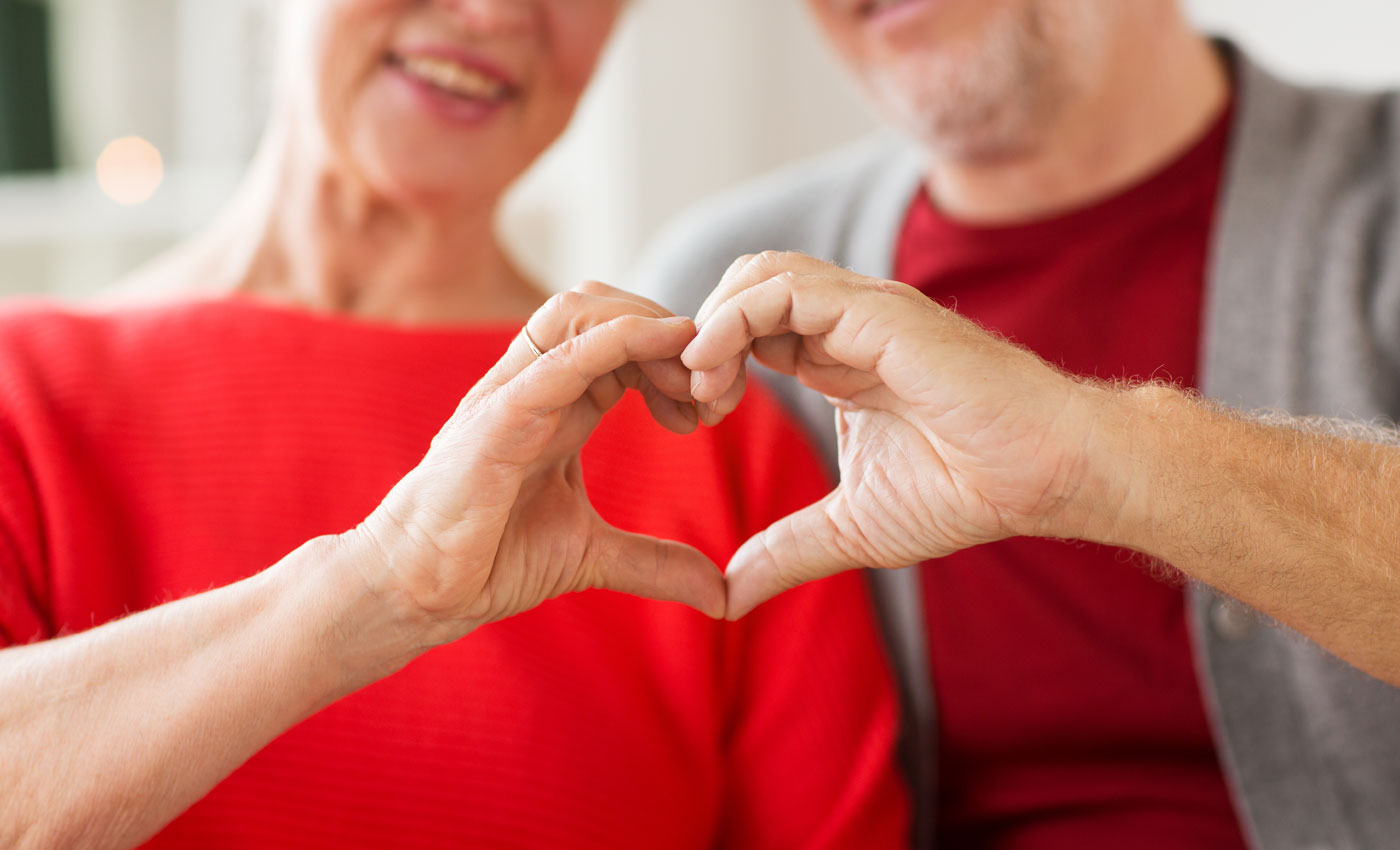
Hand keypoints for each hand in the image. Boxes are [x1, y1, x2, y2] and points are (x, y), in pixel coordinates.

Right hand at [352, 282, 724, 649]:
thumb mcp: (592, 556)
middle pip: (608, 306)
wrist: (419, 591)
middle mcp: (536, 383)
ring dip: (651, 326)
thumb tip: (720, 594)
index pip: (624, 339)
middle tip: (715, 391)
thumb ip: (654, 563)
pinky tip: (666, 343)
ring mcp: (513, 391)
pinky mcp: (497, 416)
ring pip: (582, 309)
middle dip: (673, 333)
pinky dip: (619, 338)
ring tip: (692, 379)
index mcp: (559, 402)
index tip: (715, 406)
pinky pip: (561, 356)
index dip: (677, 357)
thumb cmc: (487, 559)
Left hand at [683, 252, 1108, 617]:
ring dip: (712, 323)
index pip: (748, 327)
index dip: (709, 362)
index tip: (695, 418)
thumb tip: (728, 596)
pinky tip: (717, 369)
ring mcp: (861, 311)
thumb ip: (787, 551)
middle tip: (693, 402)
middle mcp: (843, 324)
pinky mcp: (878, 312)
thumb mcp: (852, 528)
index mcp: (834, 359)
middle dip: (702, 336)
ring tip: (702, 386)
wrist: (1045, 474)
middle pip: (743, 287)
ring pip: (758, 274)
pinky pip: (785, 289)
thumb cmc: (968, 490)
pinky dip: (735, 319)